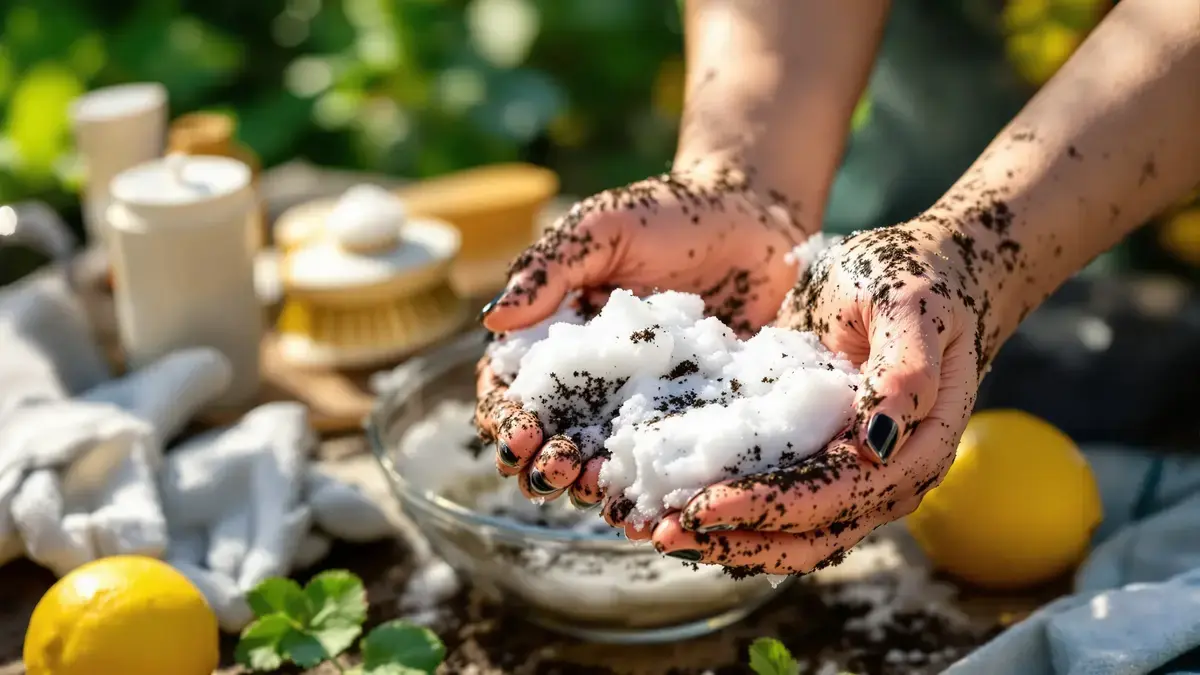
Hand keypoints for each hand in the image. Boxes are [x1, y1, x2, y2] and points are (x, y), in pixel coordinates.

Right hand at [475, 165, 813, 503]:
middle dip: (542, 465)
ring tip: (598, 489)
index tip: (518, 431)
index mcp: (556, 342)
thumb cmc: (670, 213)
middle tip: (558, 468)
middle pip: (549, 442)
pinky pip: (668, 468)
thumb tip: (492, 321)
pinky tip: (651, 509)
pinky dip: (653, 494)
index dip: (504, 419)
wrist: (758, 216)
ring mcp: (644, 409)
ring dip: (589, 488)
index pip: (512, 392)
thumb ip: (548, 268)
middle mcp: (593, 385)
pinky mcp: (696, 422)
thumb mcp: (600, 228)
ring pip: (602, 465)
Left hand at [643, 216, 1006, 574]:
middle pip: (811, 533)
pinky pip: (779, 505)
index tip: (702, 507)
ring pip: (793, 535)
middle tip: (660, 531)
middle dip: (735, 539)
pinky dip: (731, 514)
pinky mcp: (824, 465)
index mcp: (918, 447)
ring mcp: (858, 479)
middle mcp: (889, 479)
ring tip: (658, 530)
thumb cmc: (918, 280)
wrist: (926, 277)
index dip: (770, 507)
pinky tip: (676, 505)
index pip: (838, 493)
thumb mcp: (908, 304)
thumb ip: (904, 369)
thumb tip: (879, 442)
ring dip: (727, 540)